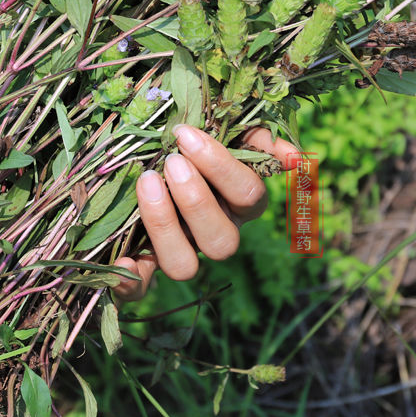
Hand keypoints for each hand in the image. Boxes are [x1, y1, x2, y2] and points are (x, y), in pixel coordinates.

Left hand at [112, 124, 296, 300]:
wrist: (152, 146)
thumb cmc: (193, 136)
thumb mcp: (227, 128)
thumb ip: (259, 137)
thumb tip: (294, 159)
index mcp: (241, 204)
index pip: (247, 195)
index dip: (219, 166)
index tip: (185, 135)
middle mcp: (216, 232)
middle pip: (221, 241)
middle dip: (195, 199)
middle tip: (171, 162)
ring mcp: (183, 250)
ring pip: (184, 265)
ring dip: (164, 226)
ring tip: (146, 181)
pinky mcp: (146, 263)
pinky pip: (141, 289)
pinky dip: (130, 283)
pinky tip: (120, 260)